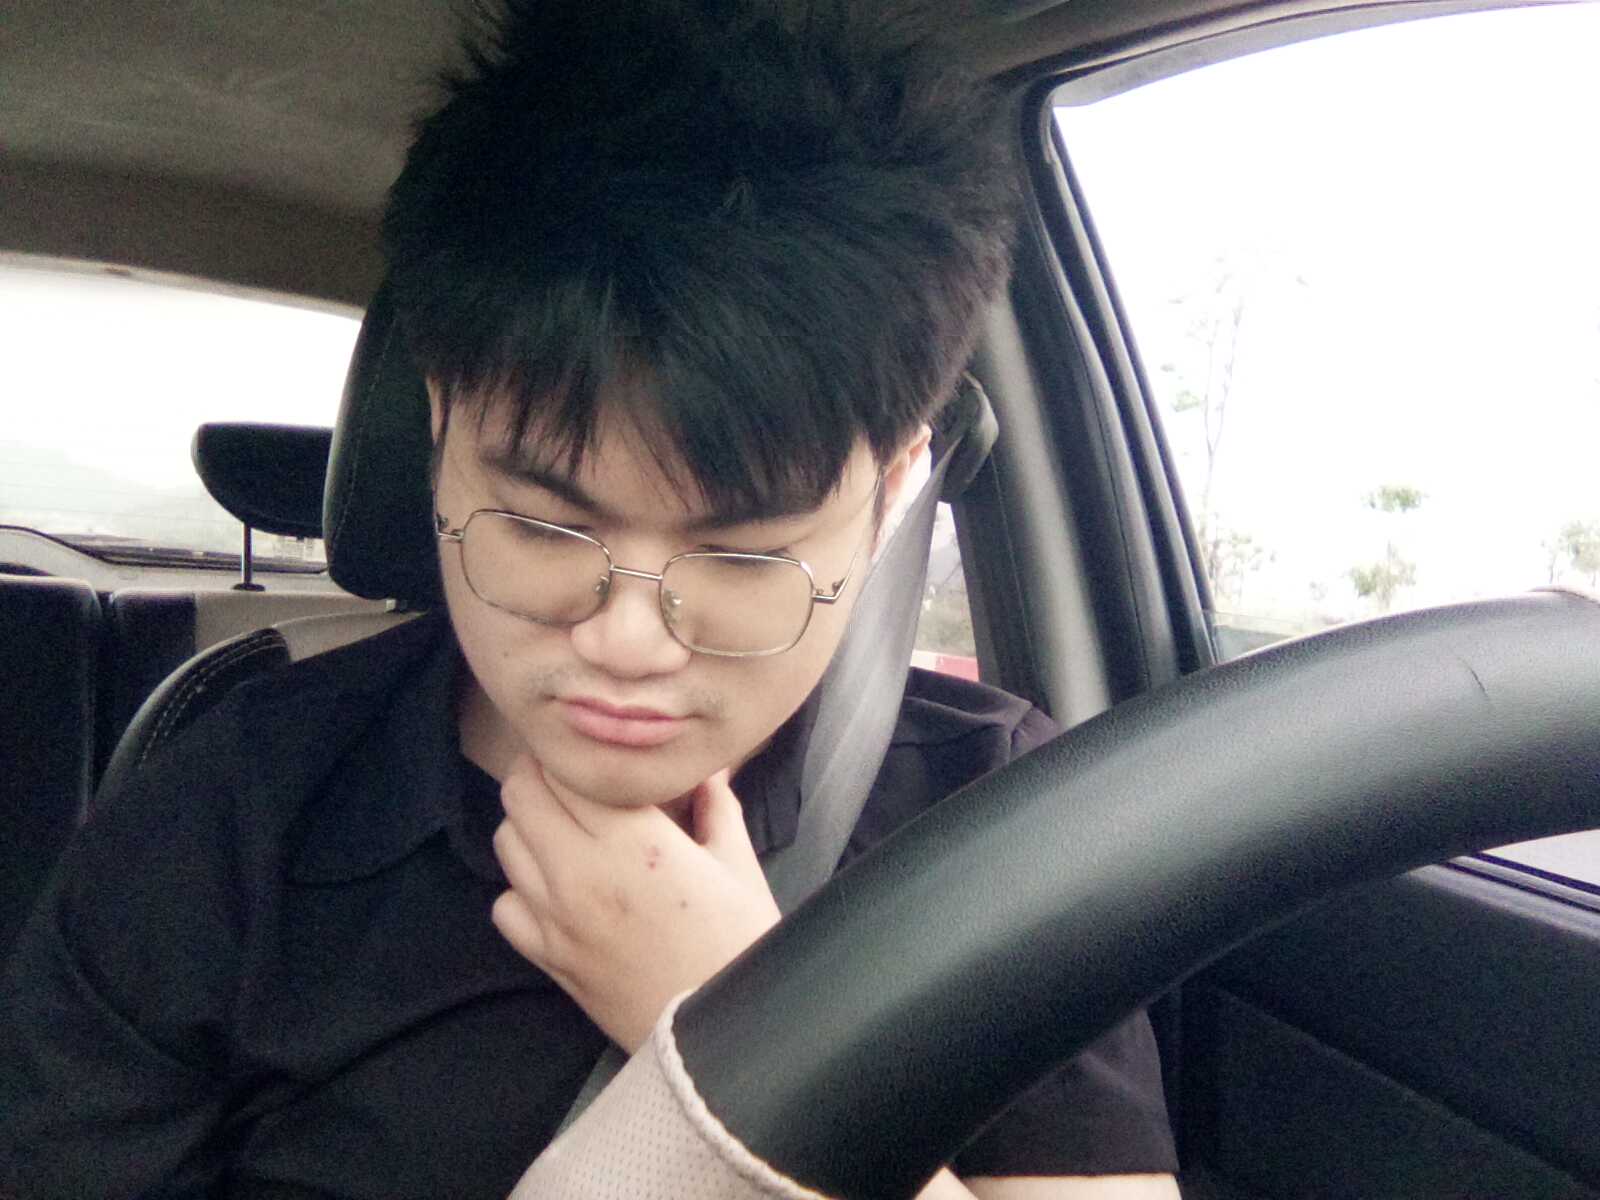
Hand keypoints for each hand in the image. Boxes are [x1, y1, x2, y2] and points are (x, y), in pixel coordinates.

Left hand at [490, 756, 781, 1052]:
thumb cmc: (740, 945)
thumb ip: (716, 806)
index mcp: (634, 841)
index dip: (573, 751)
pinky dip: (520, 888)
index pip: (565, 768)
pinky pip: (505, 904)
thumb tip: (707, 767)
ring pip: (506, 842)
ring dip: (530, 826)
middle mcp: (581, 872)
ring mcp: (556, 918)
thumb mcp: (738, 867)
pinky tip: (554, 888)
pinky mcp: (548, 957)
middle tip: (573, 779)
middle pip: (520, 794)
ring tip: (565, 829)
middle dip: (542, 776)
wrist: (721, 1040)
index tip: (589, 750)